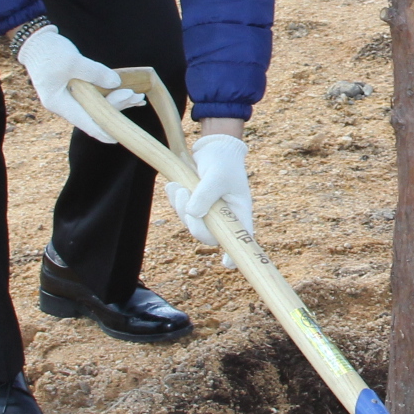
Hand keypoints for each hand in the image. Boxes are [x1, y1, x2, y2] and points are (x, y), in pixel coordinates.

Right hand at [14, 24, 143, 143]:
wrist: (36, 40)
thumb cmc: (49, 51)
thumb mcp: (72, 60)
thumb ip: (95, 72)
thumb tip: (116, 82)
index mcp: (59, 103)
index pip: (84, 121)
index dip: (101, 130)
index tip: (118, 137)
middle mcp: (64, 104)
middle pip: (93, 112)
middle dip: (115, 107)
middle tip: (135, 96)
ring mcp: (69, 97)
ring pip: (96, 104)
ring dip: (115, 100)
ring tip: (137, 96)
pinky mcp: (75, 88)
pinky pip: (95, 95)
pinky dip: (109, 93)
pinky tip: (127, 92)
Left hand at [168, 132, 253, 247]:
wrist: (214, 148)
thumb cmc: (223, 162)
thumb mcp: (216, 175)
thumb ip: (206, 194)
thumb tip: (193, 213)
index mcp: (239, 212)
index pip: (241, 238)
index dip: (236, 253)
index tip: (228, 264)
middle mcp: (226, 217)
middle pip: (207, 234)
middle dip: (192, 220)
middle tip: (184, 194)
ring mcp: (210, 213)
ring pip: (192, 223)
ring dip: (180, 206)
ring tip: (177, 185)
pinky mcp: (197, 207)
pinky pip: (183, 212)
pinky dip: (176, 200)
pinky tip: (173, 185)